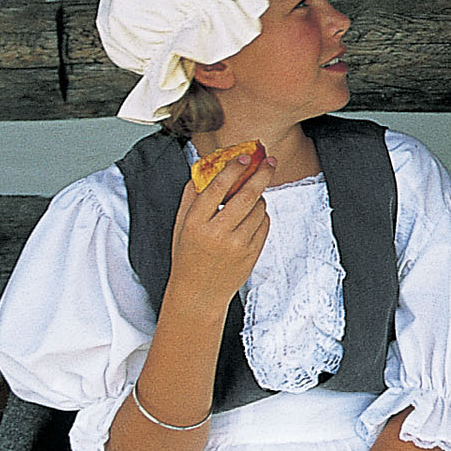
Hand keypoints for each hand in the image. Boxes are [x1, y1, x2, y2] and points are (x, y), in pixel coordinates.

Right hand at [168, 156, 273, 308]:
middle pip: (247, 195)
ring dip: (259, 197)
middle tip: (269, 161)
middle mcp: (217, 233)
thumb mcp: (181, 226)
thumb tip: (205, 168)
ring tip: (250, 199)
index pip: (217, 188)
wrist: (198, 293)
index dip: (234, 168)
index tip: (245, 157)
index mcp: (195, 223)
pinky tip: (251, 218)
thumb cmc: (188, 256)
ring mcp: (237, 245)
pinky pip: (264, 224)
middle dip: (262, 174)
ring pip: (259, 209)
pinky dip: (261, 215)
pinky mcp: (252, 253)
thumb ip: (191, 197)